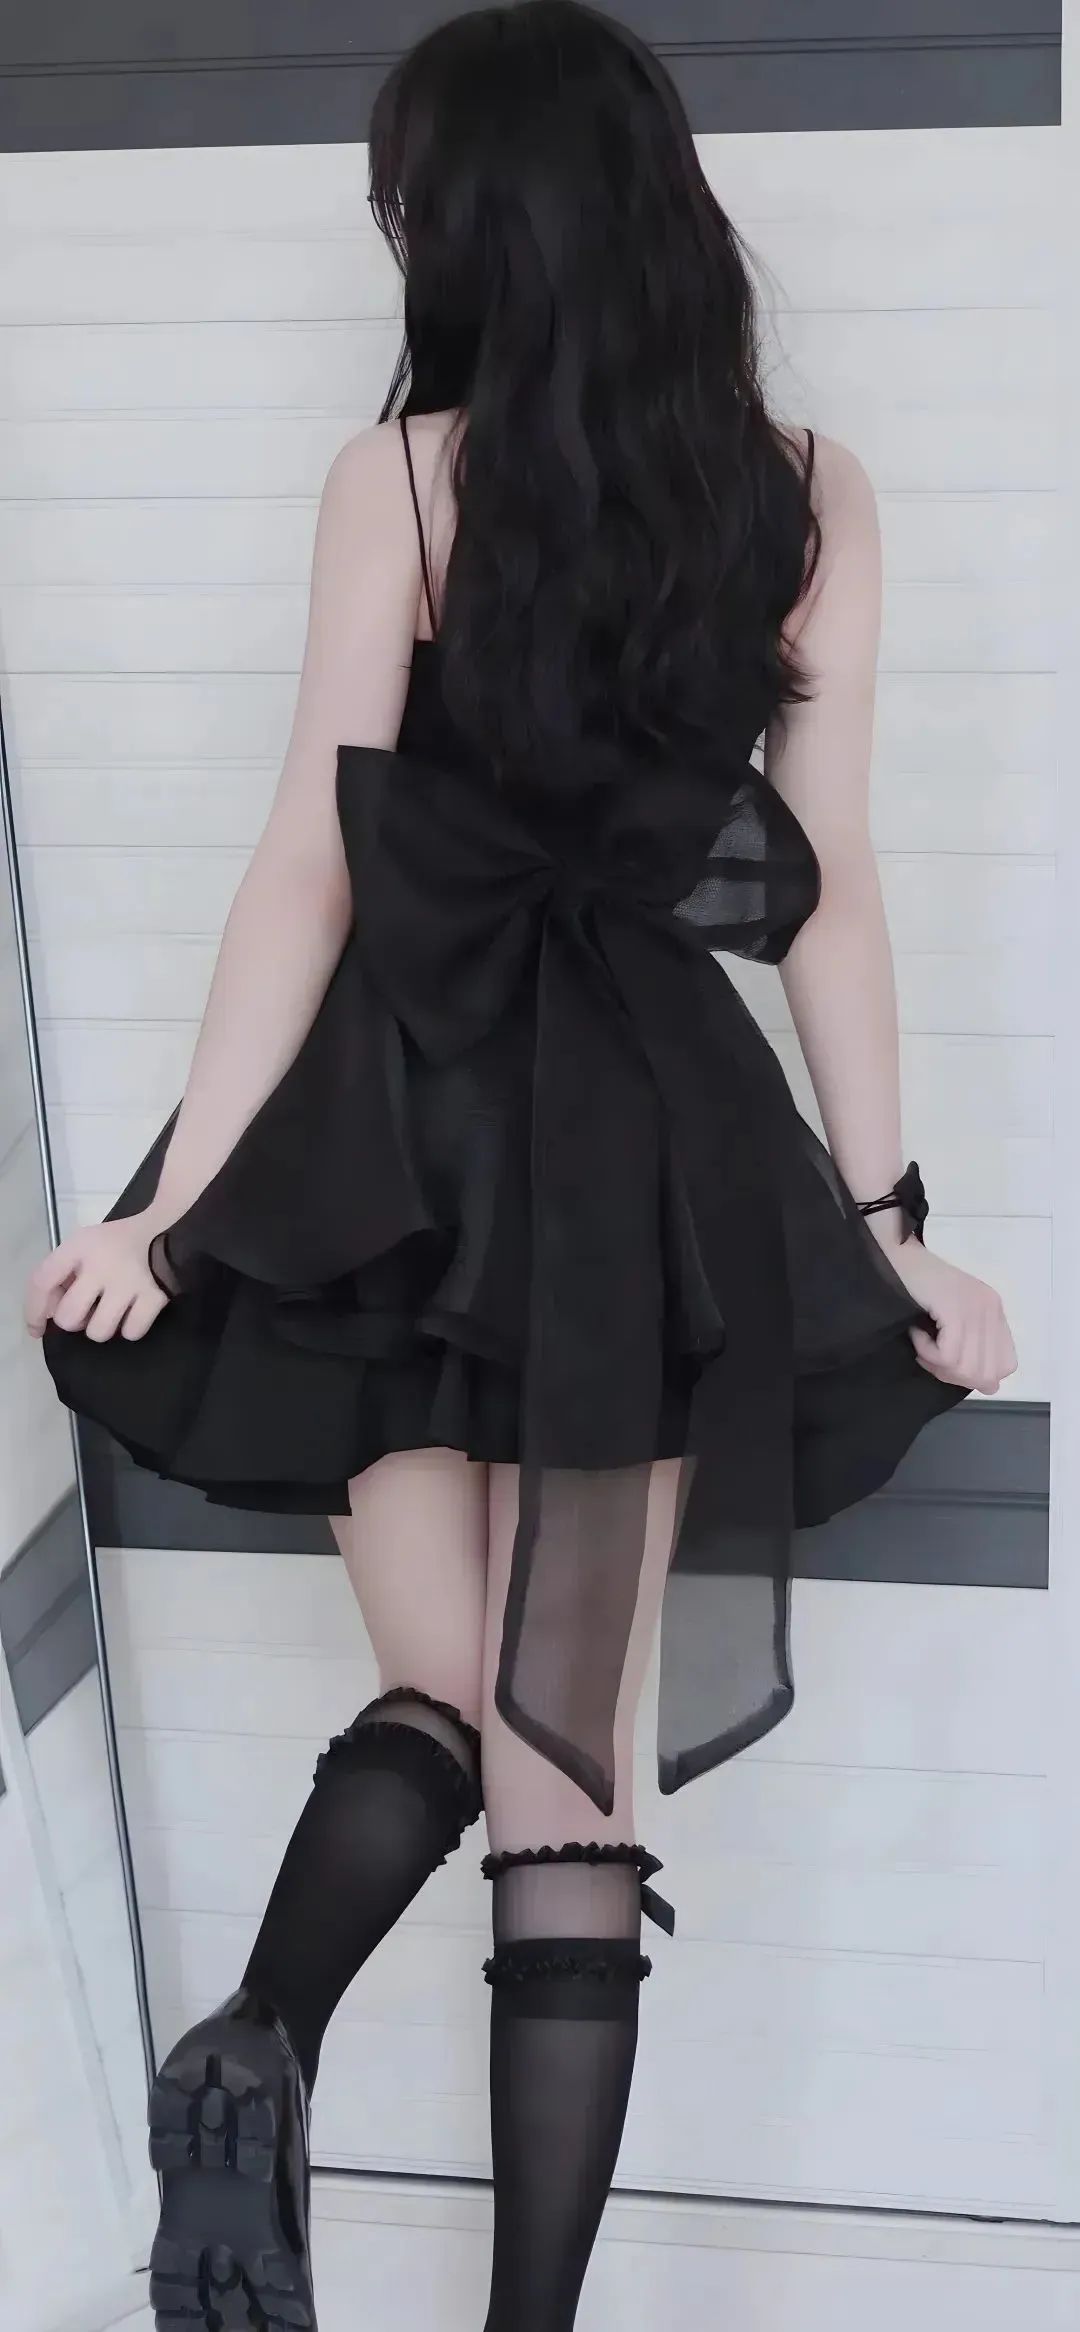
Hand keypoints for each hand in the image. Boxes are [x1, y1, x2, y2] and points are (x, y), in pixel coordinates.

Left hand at [24, 1211, 171, 1343]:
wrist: (171, 1227)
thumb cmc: (120, 1241)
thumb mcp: (86, 1244)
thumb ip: (64, 1272)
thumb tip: (50, 1313)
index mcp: (80, 1246)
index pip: (42, 1281)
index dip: (34, 1310)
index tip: (37, 1328)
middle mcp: (101, 1265)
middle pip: (68, 1317)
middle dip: (74, 1321)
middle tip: (87, 1311)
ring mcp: (128, 1283)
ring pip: (98, 1331)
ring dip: (102, 1327)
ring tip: (112, 1312)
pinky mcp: (154, 1297)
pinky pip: (131, 1332)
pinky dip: (130, 1328)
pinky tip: (133, 1313)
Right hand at [873, 1232, 1016, 1394]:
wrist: (895, 1254)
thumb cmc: (916, 1287)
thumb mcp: (953, 1318)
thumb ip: (971, 1345)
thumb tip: (989, 1386)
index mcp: (994, 1312)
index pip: (1006, 1365)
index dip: (977, 1374)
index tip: (948, 1361)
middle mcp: (992, 1310)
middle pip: (986, 1374)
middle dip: (952, 1375)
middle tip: (928, 1356)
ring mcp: (976, 1309)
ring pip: (965, 1368)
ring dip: (935, 1363)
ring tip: (920, 1342)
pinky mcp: (956, 1310)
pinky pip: (947, 1355)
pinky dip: (926, 1352)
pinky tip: (915, 1333)